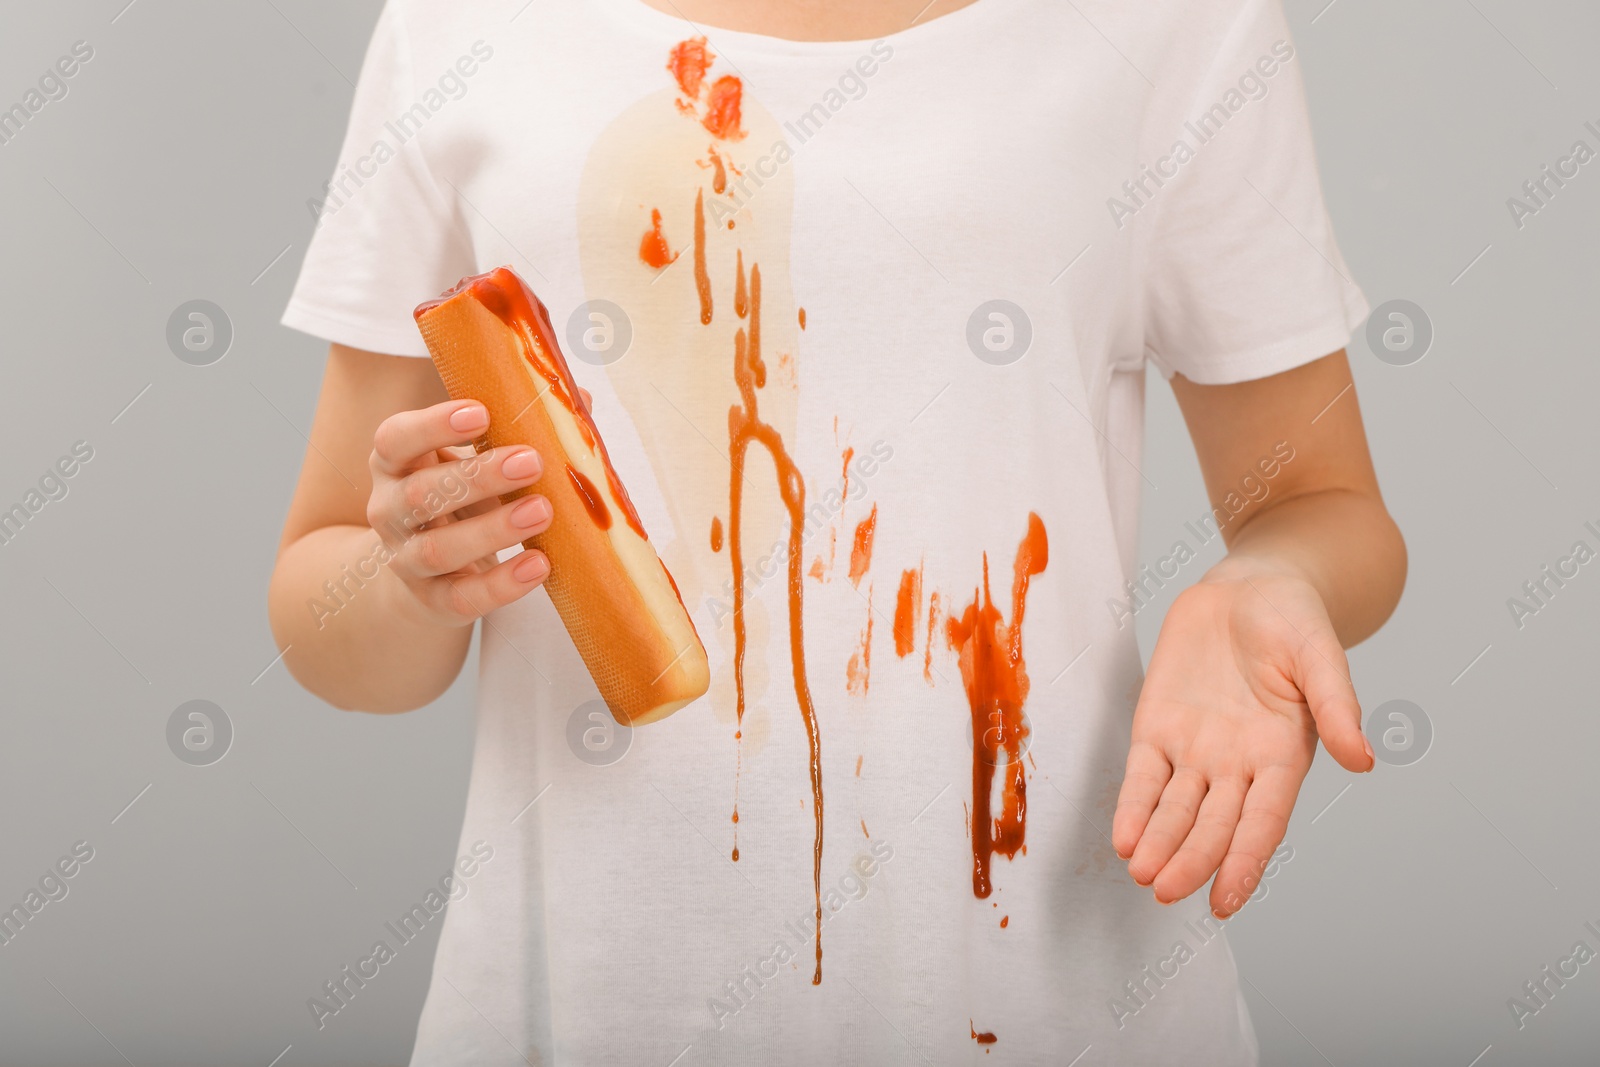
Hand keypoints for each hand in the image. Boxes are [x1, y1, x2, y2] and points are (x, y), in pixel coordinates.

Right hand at [367, 399, 552, 626]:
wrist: (433, 574)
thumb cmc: (463, 500)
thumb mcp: (476, 461)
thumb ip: (518, 430)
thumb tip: (580, 401)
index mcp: (396, 463)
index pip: (396, 439)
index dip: (433, 425)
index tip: (482, 412)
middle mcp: (390, 510)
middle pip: (421, 493)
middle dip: (478, 477)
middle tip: (532, 462)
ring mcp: (407, 559)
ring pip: (438, 549)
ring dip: (492, 530)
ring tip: (542, 511)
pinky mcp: (433, 600)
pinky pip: (464, 597)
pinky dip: (502, 585)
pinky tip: (539, 565)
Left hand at [1111, 564, 1374, 917]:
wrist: (1249, 587)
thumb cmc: (1294, 621)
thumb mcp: (1320, 655)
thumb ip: (1337, 705)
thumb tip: (1363, 759)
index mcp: (1283, 756)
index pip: (1264, 821)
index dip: (1245, 861)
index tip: (1225, 900)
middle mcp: (1238, 765)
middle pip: (1213, 824)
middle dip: (1191, 858)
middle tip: (1166, 890)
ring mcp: (1196, 750)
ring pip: (1175, 809)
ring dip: (1159, 843)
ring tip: (1142, 874)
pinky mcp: (1158, 727)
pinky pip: (1143, 776)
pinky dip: (1133, 807)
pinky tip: (1124, 838)